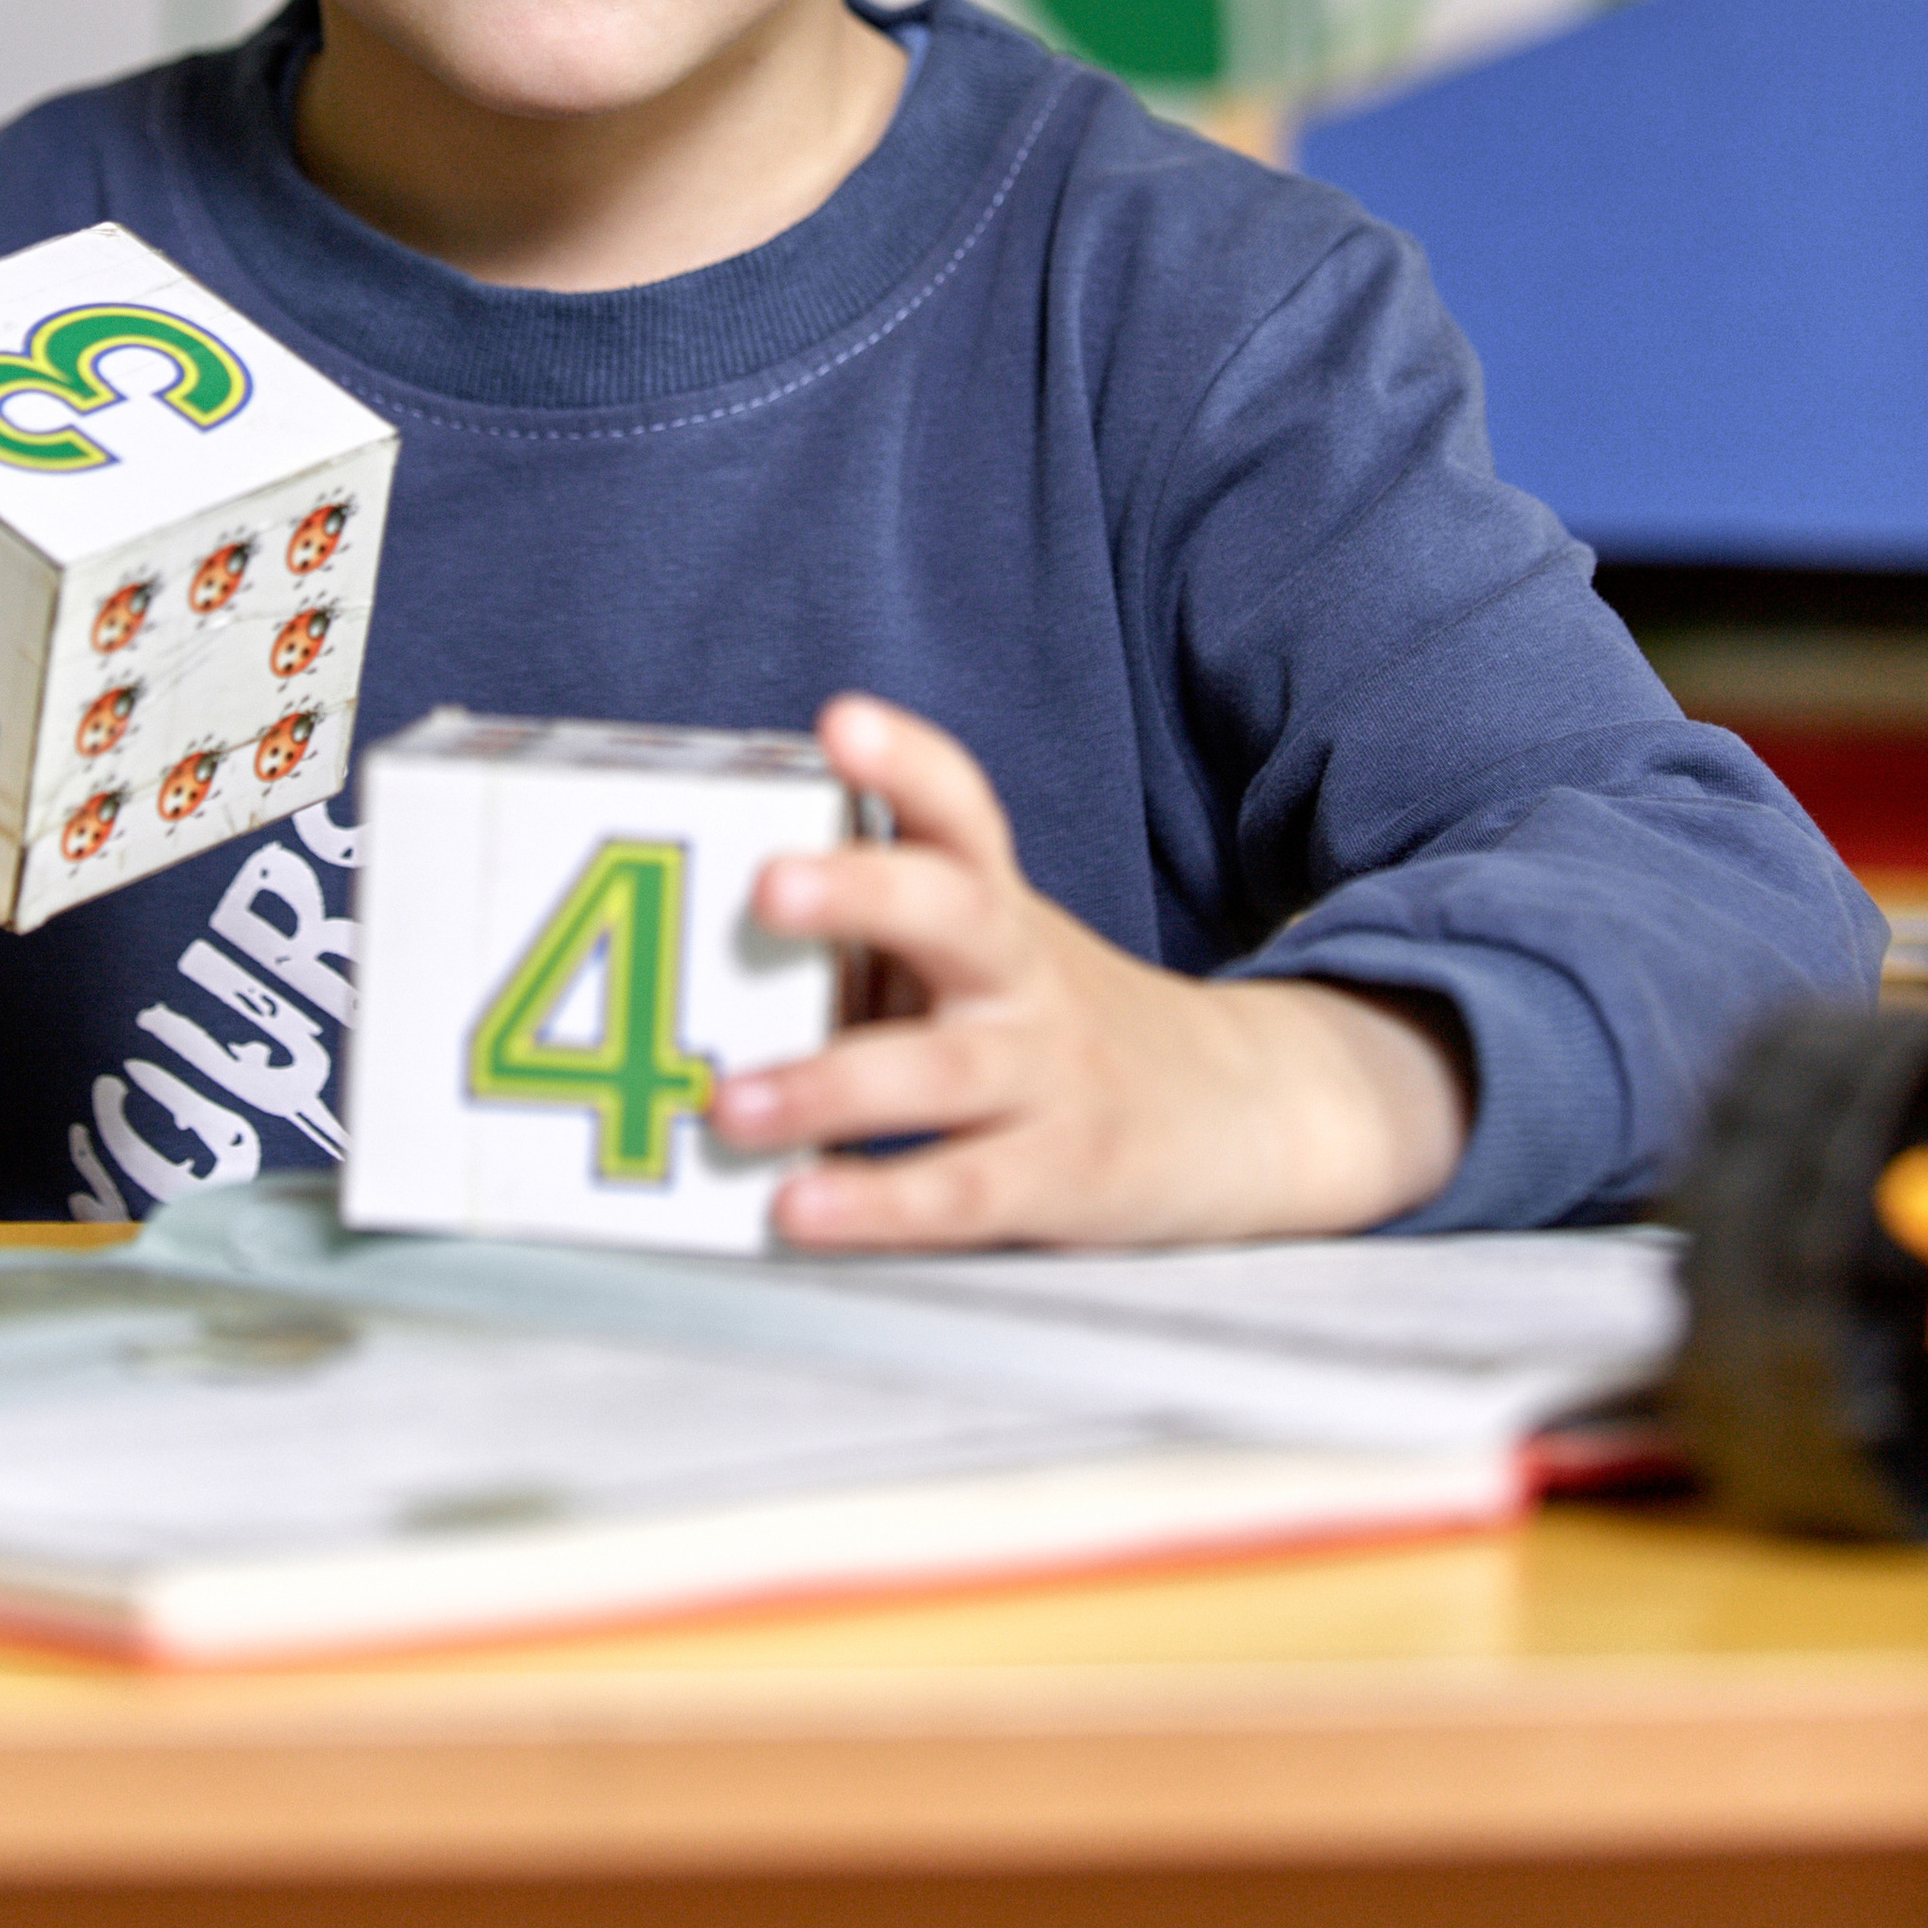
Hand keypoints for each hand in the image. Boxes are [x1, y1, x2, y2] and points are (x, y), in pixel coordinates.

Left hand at [709, 697, 1469, 1248]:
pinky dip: (876, 1203)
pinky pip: (962, 1189)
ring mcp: (1047, 1075)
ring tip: (732, 1102)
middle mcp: (1024, 976)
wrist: (1237, 1111)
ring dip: (830, 1085)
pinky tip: (800, 1206)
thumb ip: (876, 926)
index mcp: (998, 907)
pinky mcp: (1059, 1177)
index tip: (840, 721)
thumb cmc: (1050, 1019)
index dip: (905, 762)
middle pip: (957, 911)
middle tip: (766, 884)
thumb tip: (689, 913)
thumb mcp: (987, 948)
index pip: (960, 811)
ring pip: (945, 1070)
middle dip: (861, 890)